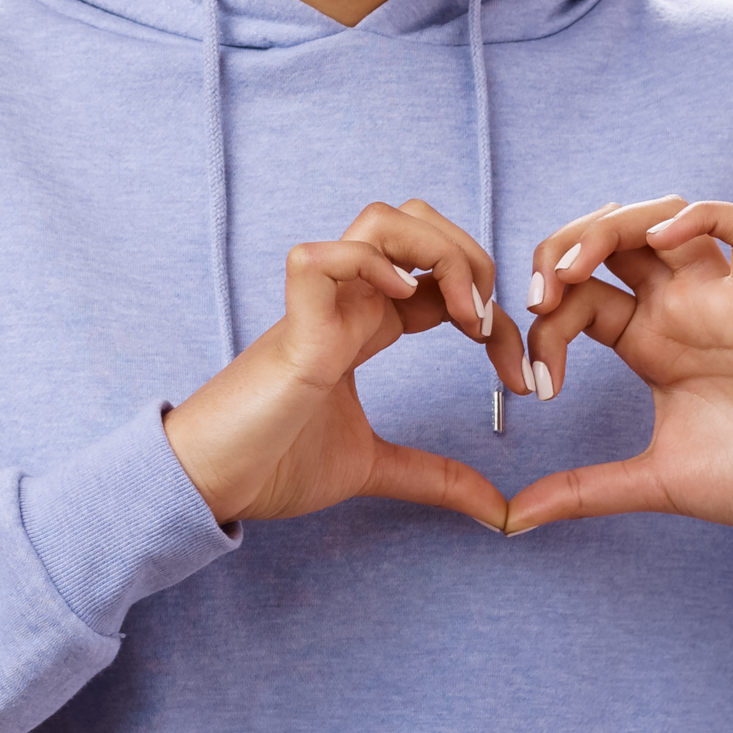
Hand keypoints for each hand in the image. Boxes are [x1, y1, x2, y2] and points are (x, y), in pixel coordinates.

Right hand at [161, 200, 528, 531]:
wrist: (211, 483)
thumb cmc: (273, 465)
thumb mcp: (375, 469)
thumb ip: (436, 478)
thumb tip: (500, 511)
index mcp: (364, 326)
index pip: (440, 279)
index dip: (492, 310)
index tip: (521, 377)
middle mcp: (345, 303)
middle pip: (415, 222)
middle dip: (471, 258)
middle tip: (488, 324)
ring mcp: (317, 307)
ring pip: (379, 221)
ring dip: (435, 252)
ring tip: (459, 311)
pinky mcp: (292, 329)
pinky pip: (321, 259)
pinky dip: (368, 265)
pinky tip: (401, 302)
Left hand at [507, 197, 732, 535]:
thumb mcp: (651, 482)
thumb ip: (581, 492)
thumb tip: (513, 520)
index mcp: (648, 342)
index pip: (579, 299)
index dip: (545, 326)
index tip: (539, 386)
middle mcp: (680, 310)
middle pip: (611, 239)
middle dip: (560, 250)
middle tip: (537, 297)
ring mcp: (723, 299)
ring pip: (663, 217)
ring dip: (610, 227)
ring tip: (577, 267)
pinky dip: (702, 217)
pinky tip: (664, 241)